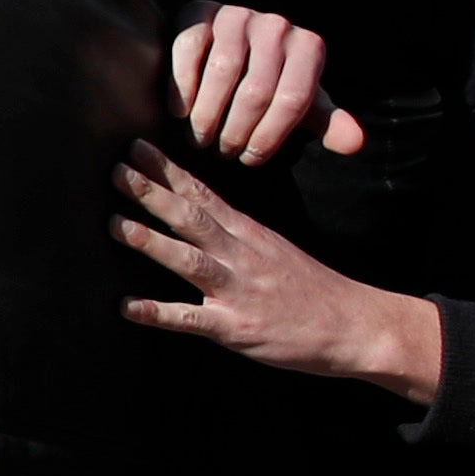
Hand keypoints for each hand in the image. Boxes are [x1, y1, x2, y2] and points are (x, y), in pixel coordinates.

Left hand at [112, 140, 444, 401]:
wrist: (359, 326)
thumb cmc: (314, 290)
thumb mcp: (276, 249)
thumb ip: (236, 233)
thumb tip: (196, 215)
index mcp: (250, 235)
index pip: (204, 194)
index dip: (168, 171)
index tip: (136, 147)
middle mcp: (243, 256)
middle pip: (193, 218)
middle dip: (153, 193)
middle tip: (116, 170)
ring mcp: (239, 291)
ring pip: (191, 260)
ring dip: (152, 242)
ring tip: (116, 225)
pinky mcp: (237, 328)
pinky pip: (192, 319)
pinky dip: (159, 312)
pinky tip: (127, 307)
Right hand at [167, 2, 365, 166]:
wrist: (235, 42)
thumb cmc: (273, 81)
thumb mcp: (302, 102)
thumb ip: (326, 122)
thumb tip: (355, 144)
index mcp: (309, 47)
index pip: (293, 99)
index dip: (270, 136)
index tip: (250, 160)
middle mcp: (277, 26)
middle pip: (256, 89)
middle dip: (236, 130)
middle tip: (221, 154)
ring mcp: (237, 16)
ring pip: (223, 71)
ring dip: (208, 114)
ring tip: (199, 140)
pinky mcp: (200, 12)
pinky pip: (190, 49)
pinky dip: (184, 84)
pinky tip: (179, 113)